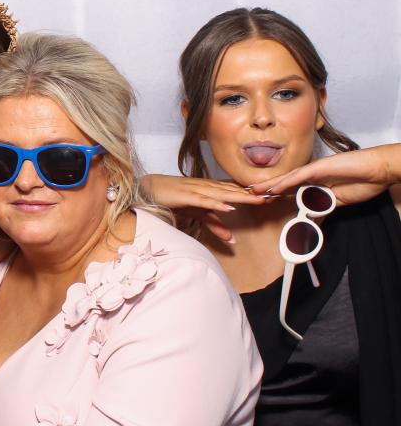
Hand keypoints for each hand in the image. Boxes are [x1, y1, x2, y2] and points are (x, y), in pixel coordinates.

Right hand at [140, 174, 269, 241]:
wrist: (148, 189)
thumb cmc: (172, 198)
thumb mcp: (196, 214)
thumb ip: (213, 224)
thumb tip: (231, 238)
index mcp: (210, 190)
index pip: (237, 191)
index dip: (255, 193)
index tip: (275, 195)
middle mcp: (207, 187)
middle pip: (235, 190)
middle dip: (255, 193)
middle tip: (277, 194)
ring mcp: (196, 190)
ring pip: (223, 193)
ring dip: (241, 196)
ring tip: (260, 200)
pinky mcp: (185, 196)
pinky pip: (203, 200)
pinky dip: (216, 202)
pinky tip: (228, 206)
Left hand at [252, 144, 400, 205]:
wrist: (378, 171)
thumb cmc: (362, 182)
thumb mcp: (338, 201)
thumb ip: (323, 207)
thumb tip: (313, 218)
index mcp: (315, 182)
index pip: (290, 188)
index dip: (275, 194)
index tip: (262, 201)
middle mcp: (311, 174)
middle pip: (283, 182)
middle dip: (265, 189)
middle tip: (247, 195)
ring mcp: (315, 170)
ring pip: (286, 178)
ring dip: (269, 185)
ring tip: (252, 191)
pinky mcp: (320, 168)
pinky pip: (299, 176)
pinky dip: (285, 183)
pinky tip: (273, 188)